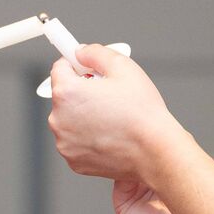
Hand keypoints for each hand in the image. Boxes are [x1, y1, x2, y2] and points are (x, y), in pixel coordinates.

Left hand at [47, 44, 188, 183]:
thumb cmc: (142, 113)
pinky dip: (88, 137)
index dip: (75, 64)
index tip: (85, 67)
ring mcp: (65, 143)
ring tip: (112, 117)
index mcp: (66, 93)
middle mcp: (58, 119)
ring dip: (84, 115)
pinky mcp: (74, 161)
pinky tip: (110, 134)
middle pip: (64, 96)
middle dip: (82, 91)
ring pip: (70, 120)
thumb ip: (95, 53)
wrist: (154, 151)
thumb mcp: (123, 66)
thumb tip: (81, 53)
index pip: (59, 68)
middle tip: (107, 94)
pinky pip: (76, 141)